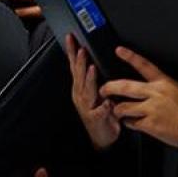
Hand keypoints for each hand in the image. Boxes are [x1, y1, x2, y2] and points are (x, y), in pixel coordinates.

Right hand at [64, 34, 119, 149]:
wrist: (100, 138)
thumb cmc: (98, 114)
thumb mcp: (92, 92)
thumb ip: (91, 77)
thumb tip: (91, 58)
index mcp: (80, 87)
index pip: (75, 65)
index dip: (72, 52)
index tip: (71, 38)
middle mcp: (81, 95)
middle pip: (79, 75)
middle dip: (80, 61)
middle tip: (81, 48)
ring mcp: (87, 106)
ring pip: (88, 90)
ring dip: (89, 79)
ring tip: (92, 67)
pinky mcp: (95, 119)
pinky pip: (100, 112)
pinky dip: (102, 107)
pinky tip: (106, 102)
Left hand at [99, 47, 177, 148]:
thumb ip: (160, 90)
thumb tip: (146, 91)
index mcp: (164, 83)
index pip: (144, 65)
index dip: (130, 56)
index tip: (119, 50)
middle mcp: (156, 94)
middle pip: (125, 86)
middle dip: (109, 87)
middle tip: (103, 89)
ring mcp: (152, 109)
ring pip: (123, 107)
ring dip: (118, 110)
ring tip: (118, 110)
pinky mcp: (151, 124)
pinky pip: (132, 123)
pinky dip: (129, 123)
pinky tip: (130, 122)